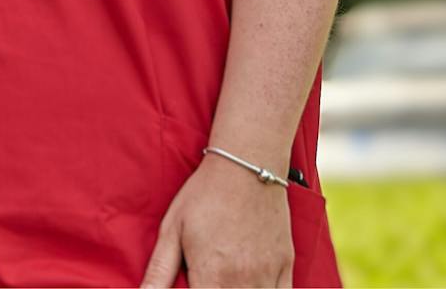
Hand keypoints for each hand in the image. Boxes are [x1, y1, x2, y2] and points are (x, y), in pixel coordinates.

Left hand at [141, 154, 293, 288]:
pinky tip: (249, 284)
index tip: (194, 283)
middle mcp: (244, 281)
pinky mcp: (286, 267)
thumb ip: (159, 271)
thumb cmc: (204, 196)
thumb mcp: (172, 231)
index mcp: (212, 274)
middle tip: (207, 279)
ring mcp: (269, 275)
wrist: (246, 168)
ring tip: (222, 280)